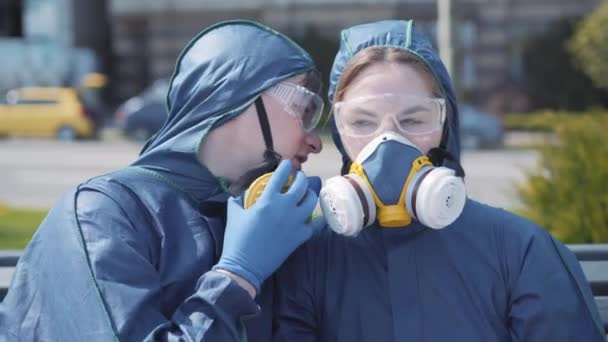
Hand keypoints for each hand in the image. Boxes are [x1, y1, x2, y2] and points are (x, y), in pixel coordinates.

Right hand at [213, 160, 324, 291]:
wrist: (245, 265)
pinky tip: (315, 217)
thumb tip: (239, 195)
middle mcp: (284, 207)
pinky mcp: (300, 236)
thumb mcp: (233, 214)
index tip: (287, 164)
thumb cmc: (237, 239)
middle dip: (301, 178)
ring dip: (309, 195)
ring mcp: (295, 222)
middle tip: (298, 178)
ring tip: (306, 194)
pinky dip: (316, 220)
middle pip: (301, 185)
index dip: (286, 167)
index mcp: (267, 200)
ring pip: (311, 201)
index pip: (280, 176)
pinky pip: (315, 224)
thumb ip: (237, 200)